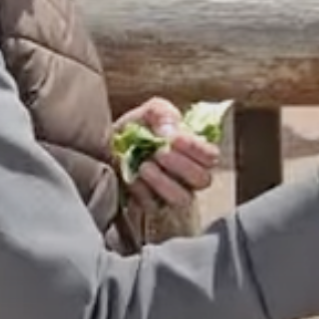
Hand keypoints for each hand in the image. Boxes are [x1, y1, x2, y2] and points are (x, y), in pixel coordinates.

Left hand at [115, 97, 218, 211]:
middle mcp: (189, 175)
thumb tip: (169, 132)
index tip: (174, 139)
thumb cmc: (136, 128)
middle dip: (181, 165)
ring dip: (163, 182)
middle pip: (203, 179)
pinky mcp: (153, 207)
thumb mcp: (150, 111)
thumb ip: (163, 113)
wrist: (108, 146)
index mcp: (195, 150)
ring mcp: (173, 193)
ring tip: (144, 166)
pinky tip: (133, 178)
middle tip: (159, 153)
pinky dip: (142, 191)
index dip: (196, 149)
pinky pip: (155, 207)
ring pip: (182, 198)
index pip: (211, 156)